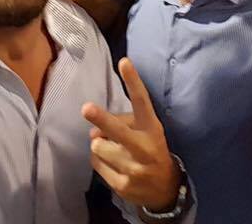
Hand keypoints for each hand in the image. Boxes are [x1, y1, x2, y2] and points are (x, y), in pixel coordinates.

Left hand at [83, 58, 180, 210]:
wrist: (165, 189)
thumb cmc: (151, 149)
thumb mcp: (146, 131)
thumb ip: (122, 123)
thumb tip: (93, 131)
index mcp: (151, 128)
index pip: (142, 101)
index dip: (133, 81)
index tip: (124, 62)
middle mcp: (143, 147)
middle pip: (118, 131)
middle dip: (102, 119)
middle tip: (86, 108)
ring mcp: (133, 169)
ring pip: (99, 147)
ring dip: (100, 145)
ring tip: (112, 149)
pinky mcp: (122, 185)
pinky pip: (96, 165)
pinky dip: (99, 161)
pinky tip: (112, 164)